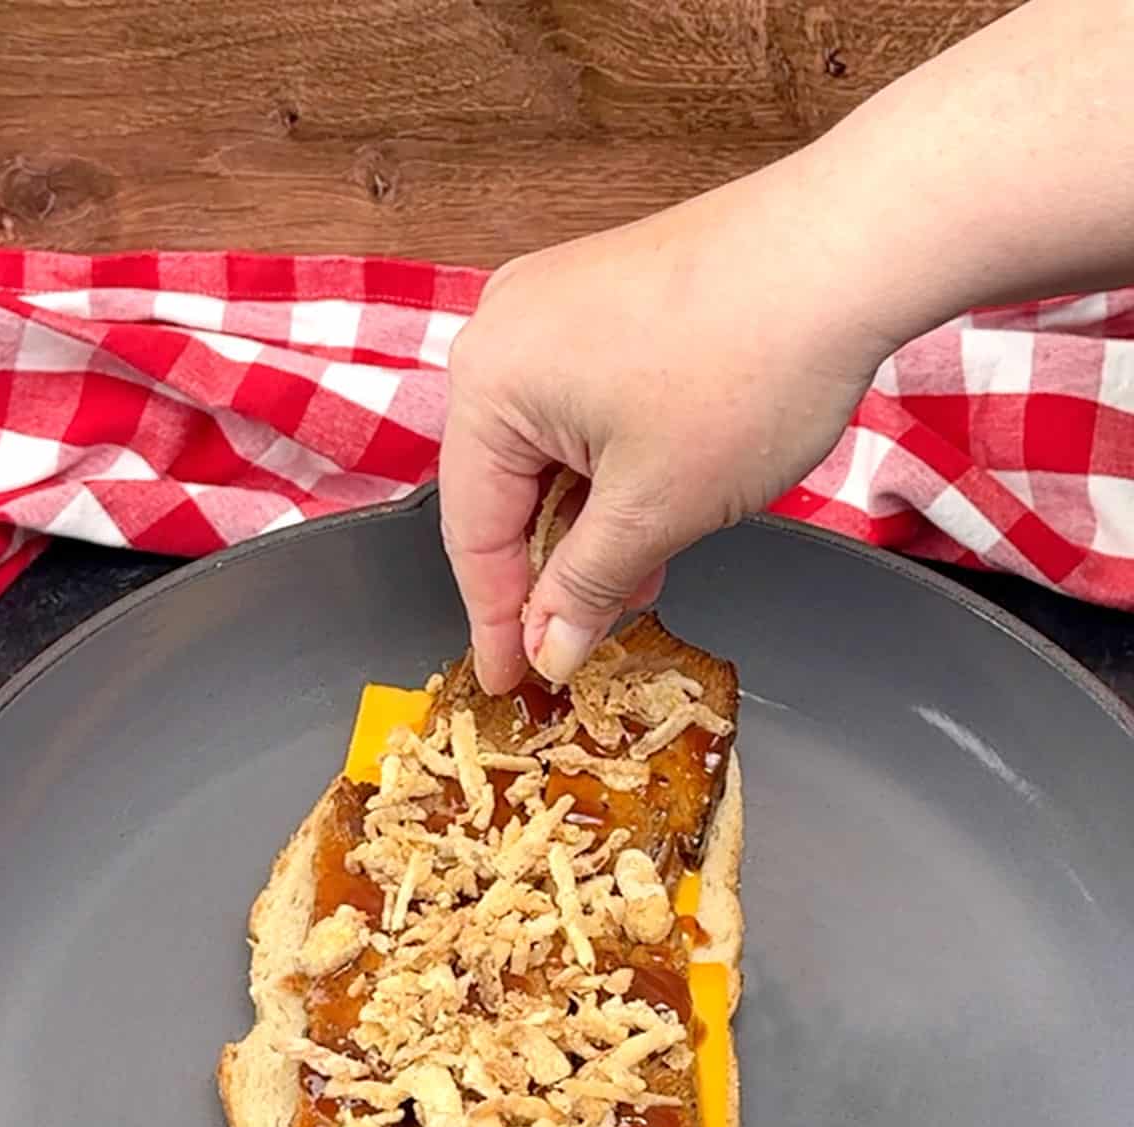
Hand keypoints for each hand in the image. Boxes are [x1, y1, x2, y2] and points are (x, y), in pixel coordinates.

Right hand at [439, 154, 896, 691]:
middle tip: (585, 639)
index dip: (496, 621)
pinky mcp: (609, 298)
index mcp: (489, 381)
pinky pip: (584, 408)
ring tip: (640, 577)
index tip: (508, 680)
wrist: (850, 248)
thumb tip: (548, 649)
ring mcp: (557, 304)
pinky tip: (657, 508)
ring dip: (591, 524)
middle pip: (506, 489)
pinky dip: (614, 470)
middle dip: (552, 571)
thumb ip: (586, 589)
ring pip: (551, 452)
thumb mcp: (656, 511)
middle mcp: (505, 331)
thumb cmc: (750, 365)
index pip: (474, 532)